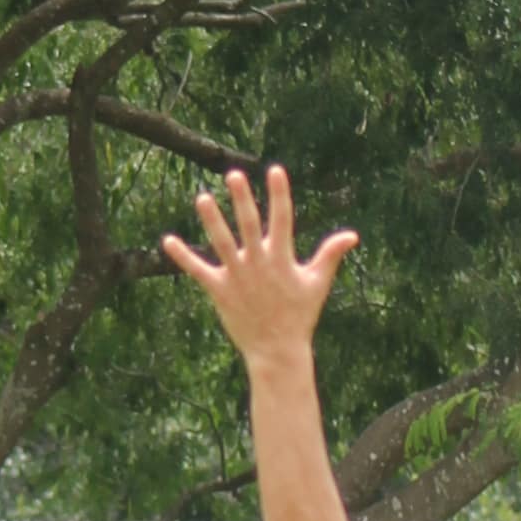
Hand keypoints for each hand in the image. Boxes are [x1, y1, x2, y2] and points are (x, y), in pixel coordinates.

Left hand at [163, 166, 356, 362]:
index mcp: (282, 258)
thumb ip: (330, 254)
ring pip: (221, 243)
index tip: (275, 170)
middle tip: (233, 174)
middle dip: (242, 199)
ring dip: (212, 220)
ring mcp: (236, 276)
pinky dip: (182, 256)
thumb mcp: (318, 283)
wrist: (277, 350)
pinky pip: (198, 270)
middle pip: (248, 225)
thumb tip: (352, 235)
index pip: (282, 219)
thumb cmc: (300, 315)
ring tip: (201, 197)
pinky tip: (167, 241)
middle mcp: (258, 263)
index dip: (279, 194)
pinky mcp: (219, 291)